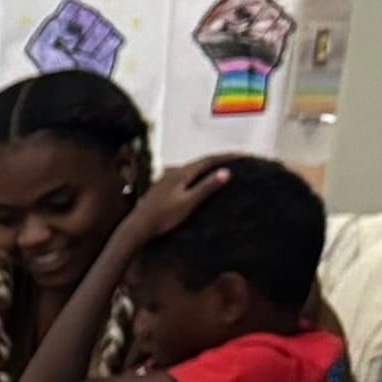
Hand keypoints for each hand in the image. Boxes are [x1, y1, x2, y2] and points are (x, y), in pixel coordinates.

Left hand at [103, 156, 232, 260]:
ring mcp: (166, 179)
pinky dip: (199, 175)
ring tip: (224, 168)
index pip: (209, 160)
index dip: (228, 156)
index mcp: (181, 173)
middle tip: (238, 159)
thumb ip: (206, 187)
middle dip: (220, 159)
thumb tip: (226, 171)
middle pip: (201, 162)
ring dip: (209, 167)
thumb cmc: (162, 217)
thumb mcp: (188, 203)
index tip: (244, 154)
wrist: (137, 227)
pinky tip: (200, 182)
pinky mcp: (163, 188)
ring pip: (193, 168)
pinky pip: (186, 176)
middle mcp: (173, 172)